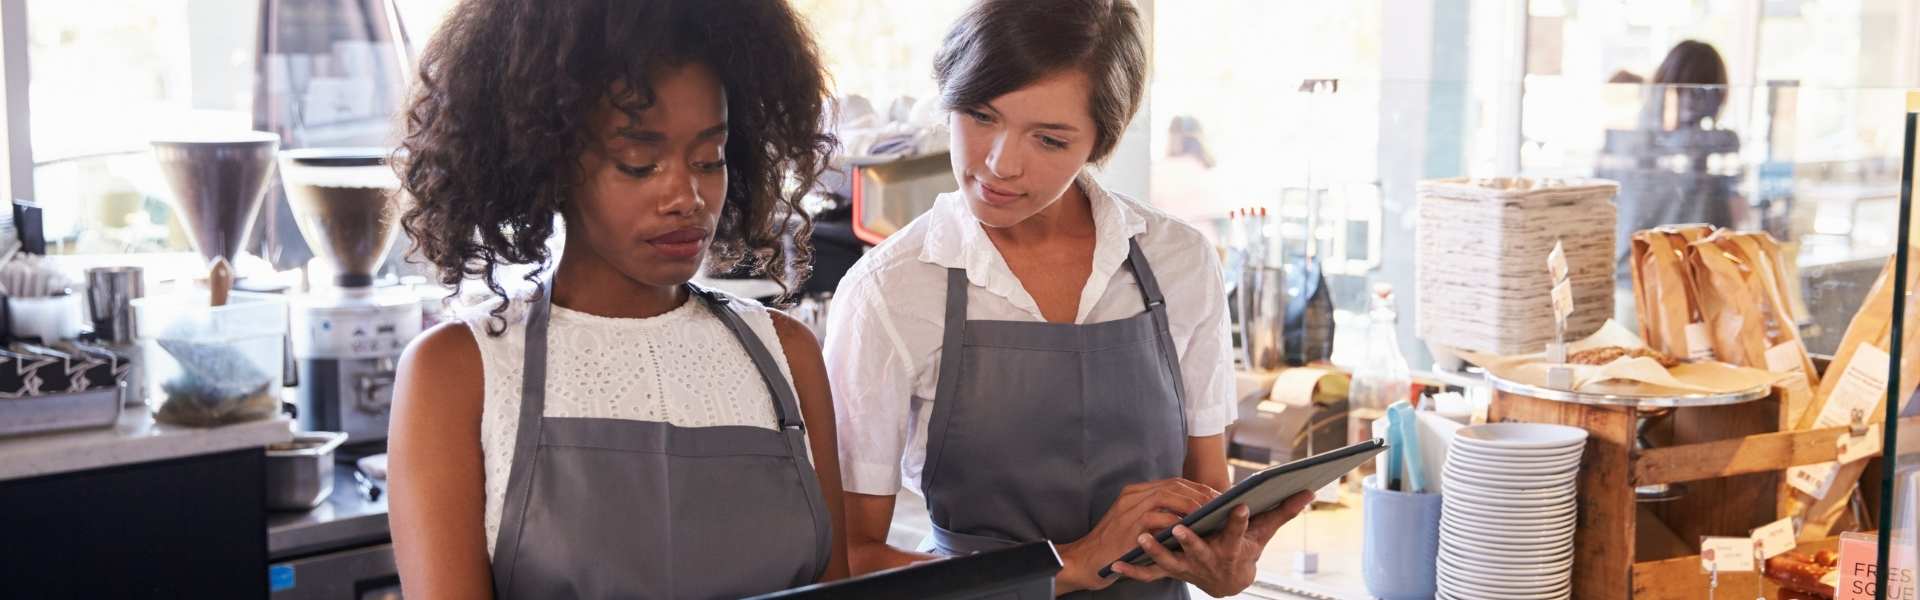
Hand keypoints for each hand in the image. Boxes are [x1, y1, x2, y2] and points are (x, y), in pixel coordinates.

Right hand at [1054, 478, 1219, 593]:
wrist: (1086, 561)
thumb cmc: (1113, 547)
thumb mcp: (1135, 525)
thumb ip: (1156, 515)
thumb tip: (1188, 514)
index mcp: (1135, 492)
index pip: (1173, 482)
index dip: (1196, 488)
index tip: (1216, 496)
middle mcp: (1133, 495)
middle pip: (1174, 485)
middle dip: (1200, 493)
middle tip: (1221, 502)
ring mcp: (1130, 508)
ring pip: (1168, 495)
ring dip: (1192, 503)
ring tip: (1211, 513)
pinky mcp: (1130, 525)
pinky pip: (1159, 517)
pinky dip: (1178, 520)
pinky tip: (1193, 527)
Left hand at [1108, 491, 1313, 597]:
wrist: (1229, 582)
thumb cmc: (1246, 550)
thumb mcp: (1264, 533)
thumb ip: (1282, 511)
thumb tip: (1308, 491)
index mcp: (1232, 547)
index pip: (1238, 532)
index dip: (1239, 520)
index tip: (1239, 505)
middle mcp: (1209, 559)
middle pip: (1199, 550)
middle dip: (1191, 540)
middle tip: (1180, 528)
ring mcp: (1188, 568)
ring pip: (1171, 562)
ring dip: (1157, 551)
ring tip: (1143, 539)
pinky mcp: (1172, 572)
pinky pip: (1150, 575)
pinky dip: (1132, 572)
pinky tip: (1116, 566)